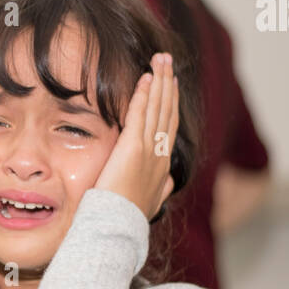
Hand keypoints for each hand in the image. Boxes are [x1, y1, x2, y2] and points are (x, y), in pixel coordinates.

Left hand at [94, 52, 179, 220]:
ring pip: (157, 109)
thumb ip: (160, 189)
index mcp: (162, 167)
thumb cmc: (125, 219)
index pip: (168, 127)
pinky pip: (139, 115)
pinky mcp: (132, 149)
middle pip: (167, 111)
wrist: (117, 229)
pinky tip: (145, 77)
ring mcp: (148, 151)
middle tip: (168, 60)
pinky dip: (143, 95)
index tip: (171, 84)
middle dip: (168, 84)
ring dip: (159, 81)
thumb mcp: (149, 203)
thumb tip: (169, 182)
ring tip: (160, 60)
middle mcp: (159, 155)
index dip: (170, 103)